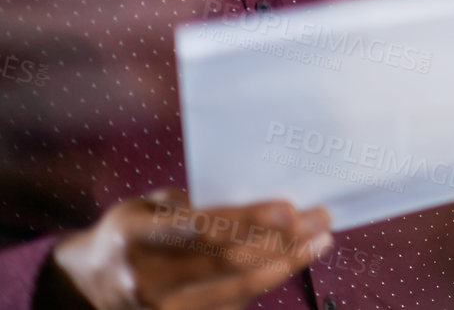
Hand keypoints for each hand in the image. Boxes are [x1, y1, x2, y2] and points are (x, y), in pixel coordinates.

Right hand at [50, 188, 331, 309]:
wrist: (87, 282)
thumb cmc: (129, 231)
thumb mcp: (147, 206)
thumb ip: (193, 205)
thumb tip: (255, 199)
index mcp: (135, 235)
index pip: (202, 228)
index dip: (249, 220)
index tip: (290, 209)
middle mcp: (146, 277)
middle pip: (227, 262)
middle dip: (282, 240)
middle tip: (320, 220)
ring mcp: (161, 307)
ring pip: (236, 289)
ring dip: (285, 264)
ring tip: (320, 242)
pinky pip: (230, 303)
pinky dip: (265, 281)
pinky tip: (291, 261)